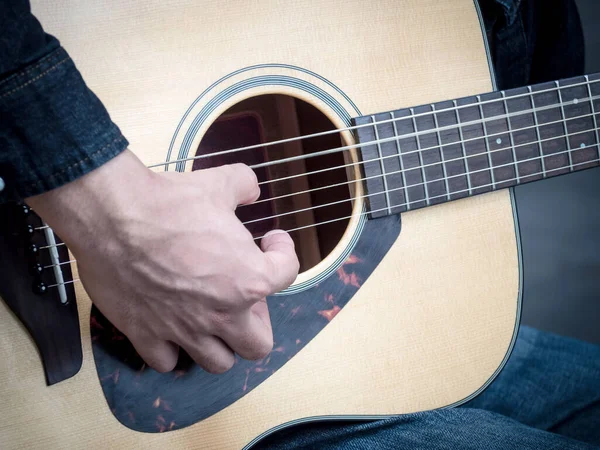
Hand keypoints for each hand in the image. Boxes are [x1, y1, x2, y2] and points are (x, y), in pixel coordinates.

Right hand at [27, 150, 299, 372]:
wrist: (113, 215)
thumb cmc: (170, 202)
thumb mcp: (219, 183)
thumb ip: (244, 185)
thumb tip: (252, 189)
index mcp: (249, 279)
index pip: (289, 275)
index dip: (283, 253)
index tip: (271, 243)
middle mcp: (223, 313)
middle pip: (258, 345)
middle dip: (256, 322)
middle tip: (244, 298)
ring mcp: (184, 330)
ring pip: (218, 363)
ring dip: (220, 343)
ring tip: (211, 317)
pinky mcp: (147, 335)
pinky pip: (167, 362)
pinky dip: (172, 349)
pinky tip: (170, 326)